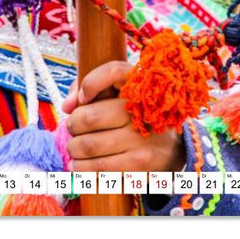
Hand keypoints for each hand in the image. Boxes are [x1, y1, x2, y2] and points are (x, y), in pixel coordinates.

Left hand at [61, 60, 184, 173]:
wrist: (172, 148)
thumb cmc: (133, 115)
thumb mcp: (118, 93)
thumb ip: (90, 88)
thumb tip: (67, 106)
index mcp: (138, 85)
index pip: (112, 72)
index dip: (90, 83)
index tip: (83, 98)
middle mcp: (142, 110)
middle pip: (89, 117)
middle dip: (72, 125)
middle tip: (73, 129)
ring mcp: (142, 138)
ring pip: (89, 145)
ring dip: (74, 148)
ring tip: (75, 148)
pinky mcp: (141, 165)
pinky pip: (99, 168)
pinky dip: (82, 168)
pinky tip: (81, 165)